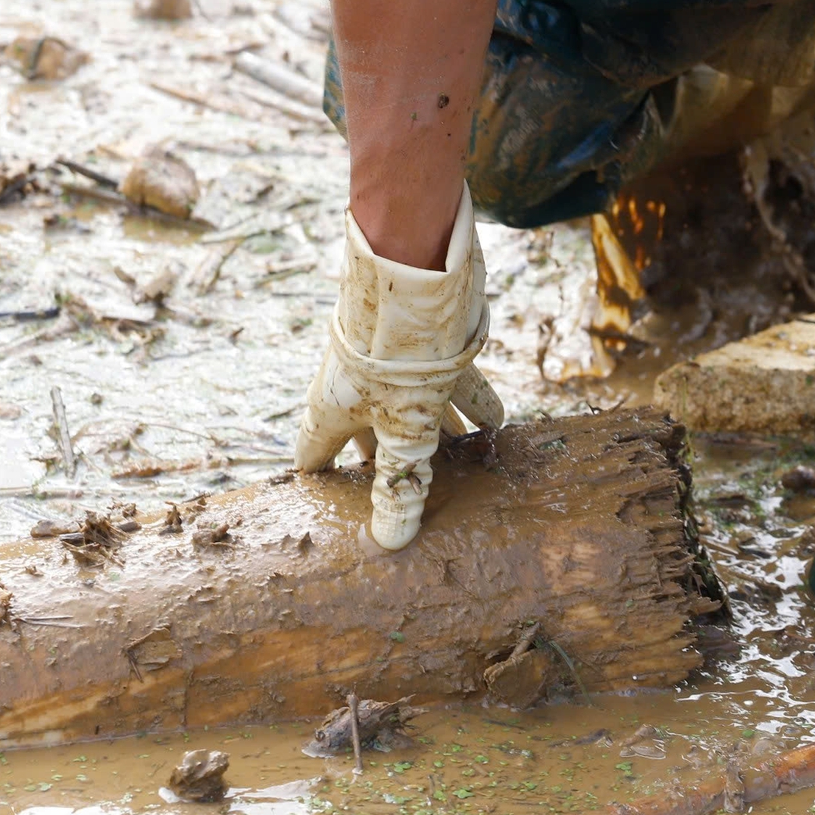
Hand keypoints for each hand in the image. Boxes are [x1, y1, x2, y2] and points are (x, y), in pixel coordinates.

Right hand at [295, 185, 503, 549]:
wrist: (415, 270)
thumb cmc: (396, 358)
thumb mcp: (404, 431)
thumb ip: (401, 483)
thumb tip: (390, 543)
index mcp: (335, 407)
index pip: (315, 450)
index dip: (318, 474)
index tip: (321, 494)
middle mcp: (360, 384)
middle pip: (369, 428)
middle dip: (386, 455)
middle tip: (396, 483)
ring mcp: (395, 363)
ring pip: (417, 404)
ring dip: (439, 428)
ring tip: (458, 455)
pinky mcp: (429, 343)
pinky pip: (451, 381)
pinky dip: (472, 401)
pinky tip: (499, 419)